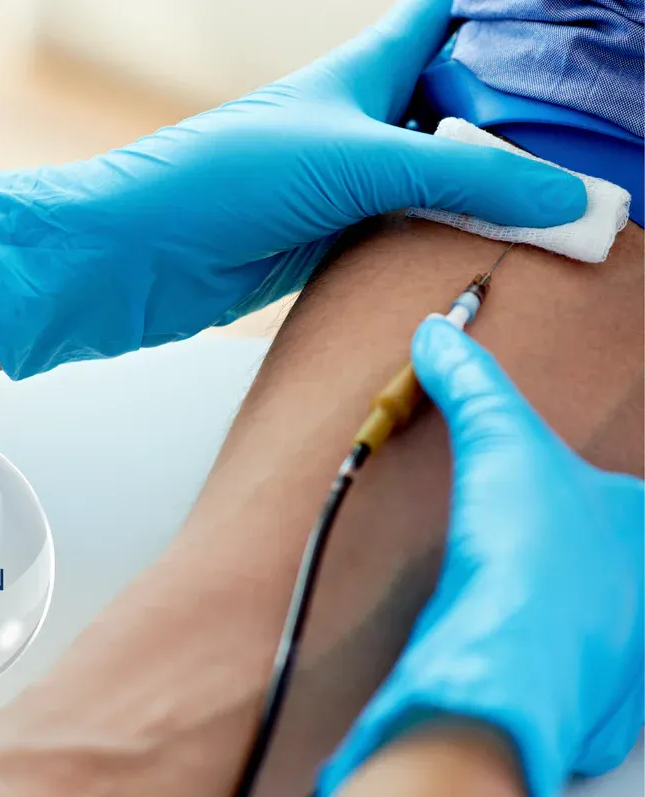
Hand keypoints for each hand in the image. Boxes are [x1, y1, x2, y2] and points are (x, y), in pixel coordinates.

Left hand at [0, 0, 585, 379]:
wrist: (140, 257)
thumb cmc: (221, 180)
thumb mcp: (354, 160)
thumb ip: (461, 174)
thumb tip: (563, 197)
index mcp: (363, 72)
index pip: (446, 18)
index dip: (502, 20)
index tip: (563, 41)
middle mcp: (359, 122)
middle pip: (455, 106)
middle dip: (514, 124)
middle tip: (585, 152)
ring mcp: (347, 185)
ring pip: (436, 177)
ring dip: (485, 194)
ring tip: (557, 210)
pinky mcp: (332, 242)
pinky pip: (406, 235)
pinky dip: (444, 244)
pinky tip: (485, 257)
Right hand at [320, 316, 643, 796]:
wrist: (503, 673)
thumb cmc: (530, 560)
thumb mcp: (499, 443)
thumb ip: (472, 385)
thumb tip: (438, 333)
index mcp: (641, 528)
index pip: (617, 497)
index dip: (561, 487)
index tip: (524, 493)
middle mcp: (644, 594)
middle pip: (606, 560)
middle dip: (564, 551)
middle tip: (512, 539)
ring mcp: (619, 657)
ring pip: (592, 619)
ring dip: (554, 607)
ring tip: (503, 590)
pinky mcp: (580, 704)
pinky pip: (566, 671)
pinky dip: (534, 657)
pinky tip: (497, 642)